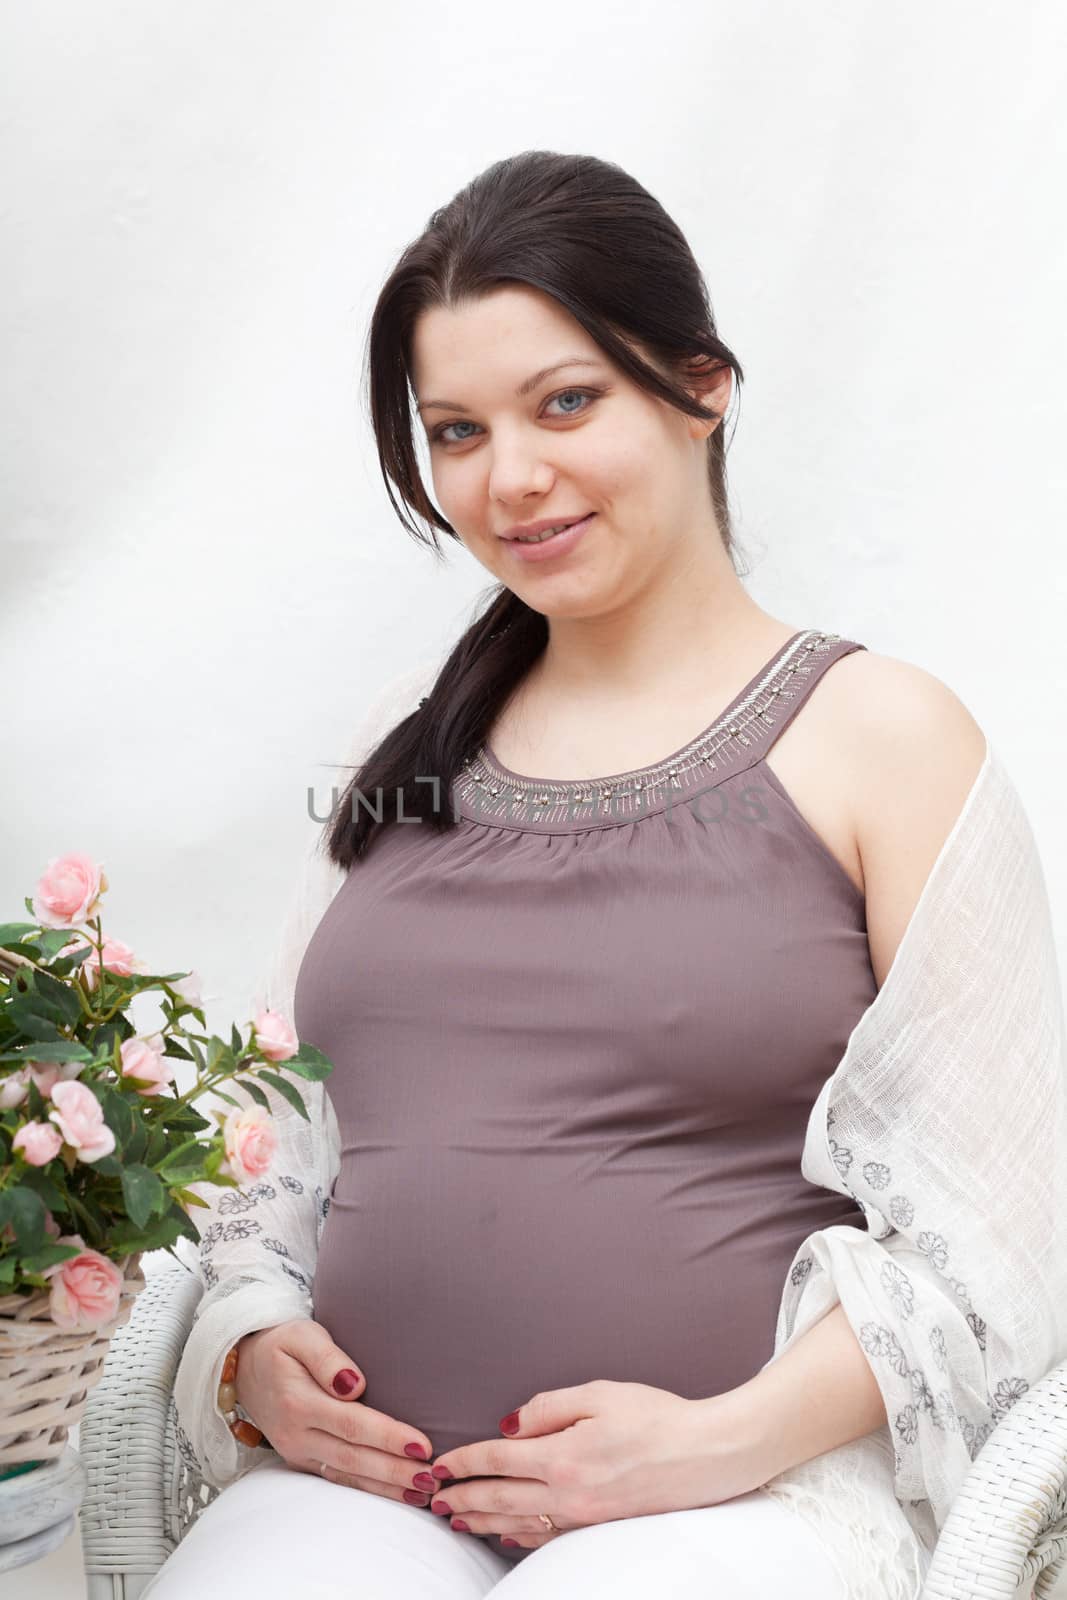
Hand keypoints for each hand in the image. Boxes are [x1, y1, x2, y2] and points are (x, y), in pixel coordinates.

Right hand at [234, 1319, 437, 1505]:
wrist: (242, 1367)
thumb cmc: (281, 1344)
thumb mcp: (301, 1335)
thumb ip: (326, 1358)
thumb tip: (353, 1385)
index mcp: (299, 1402)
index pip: (352, 1424)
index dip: (388, 1437)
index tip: (423, 1445)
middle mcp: (297, 1434)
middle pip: (353, 1457)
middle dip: (395, 1471)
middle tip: (433, 1478)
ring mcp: (297, 1452)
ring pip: (347, 1476)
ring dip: (386, 1487)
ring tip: (423, 1493)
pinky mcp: (301, 1460)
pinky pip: (337, 1479)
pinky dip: (367, 1489)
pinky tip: (395, 1493)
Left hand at [428, 1378, 764, 1549]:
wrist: (706, 1455)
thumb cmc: (656, 1416)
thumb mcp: (600, 1394)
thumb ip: (548, 1407)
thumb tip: (510, 1424)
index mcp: (562, 1456)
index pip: (497, 1459)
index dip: (464, 1462)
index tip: (439, 1464)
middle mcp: (567, 1494)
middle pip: (499, 1497)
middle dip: (462, 1497)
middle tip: (432, 1499)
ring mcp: (582, 1517)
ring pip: (518, 1522)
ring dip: (482, 1521)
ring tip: (456, 1519)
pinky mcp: (598, 1526)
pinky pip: (546, 1537)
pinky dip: (518, 1536)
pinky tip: (506, 1535)